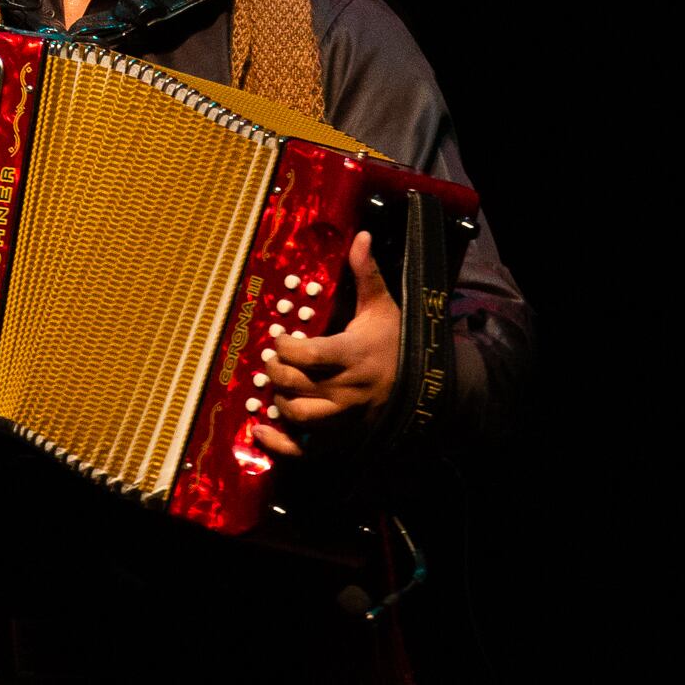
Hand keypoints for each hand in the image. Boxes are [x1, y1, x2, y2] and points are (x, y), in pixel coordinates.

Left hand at [251, 230, 397, 459]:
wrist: (424, 385)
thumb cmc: (395, 342)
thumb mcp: (383, 306)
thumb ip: (366, 273)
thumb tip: (359, 235)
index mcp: (353, 354)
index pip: (308, 354)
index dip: (284, 346)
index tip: (279, 338)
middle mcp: (347, 389)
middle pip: (296, 384)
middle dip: (275, 371)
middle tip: (270, 360)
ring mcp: (344, 418)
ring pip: (299, 415)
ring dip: (279, 400)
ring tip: (275, 385)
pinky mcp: (342, 438)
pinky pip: (306, 449)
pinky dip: (280, 444)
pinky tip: (261, 431)